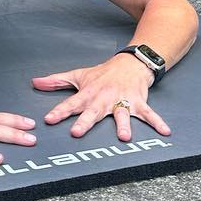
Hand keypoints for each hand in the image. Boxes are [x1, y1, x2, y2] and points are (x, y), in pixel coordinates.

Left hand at [32, 56, 170, 142]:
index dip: (59, 111)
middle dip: (85, 122)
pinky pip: (149, 115)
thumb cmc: (102, 73)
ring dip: (124, 125)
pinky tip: (165, 132)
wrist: (129, 63)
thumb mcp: (78, 75)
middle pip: (93, 112)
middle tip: (77, 132)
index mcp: (88, 94)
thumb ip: (56, 82)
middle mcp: (104, 99)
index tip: (48, 120)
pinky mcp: (138, 103)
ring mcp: (122, 101)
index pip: (70, 103)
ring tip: (124, 137)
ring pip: (122, 114)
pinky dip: (158, 123)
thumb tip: (35, 83)